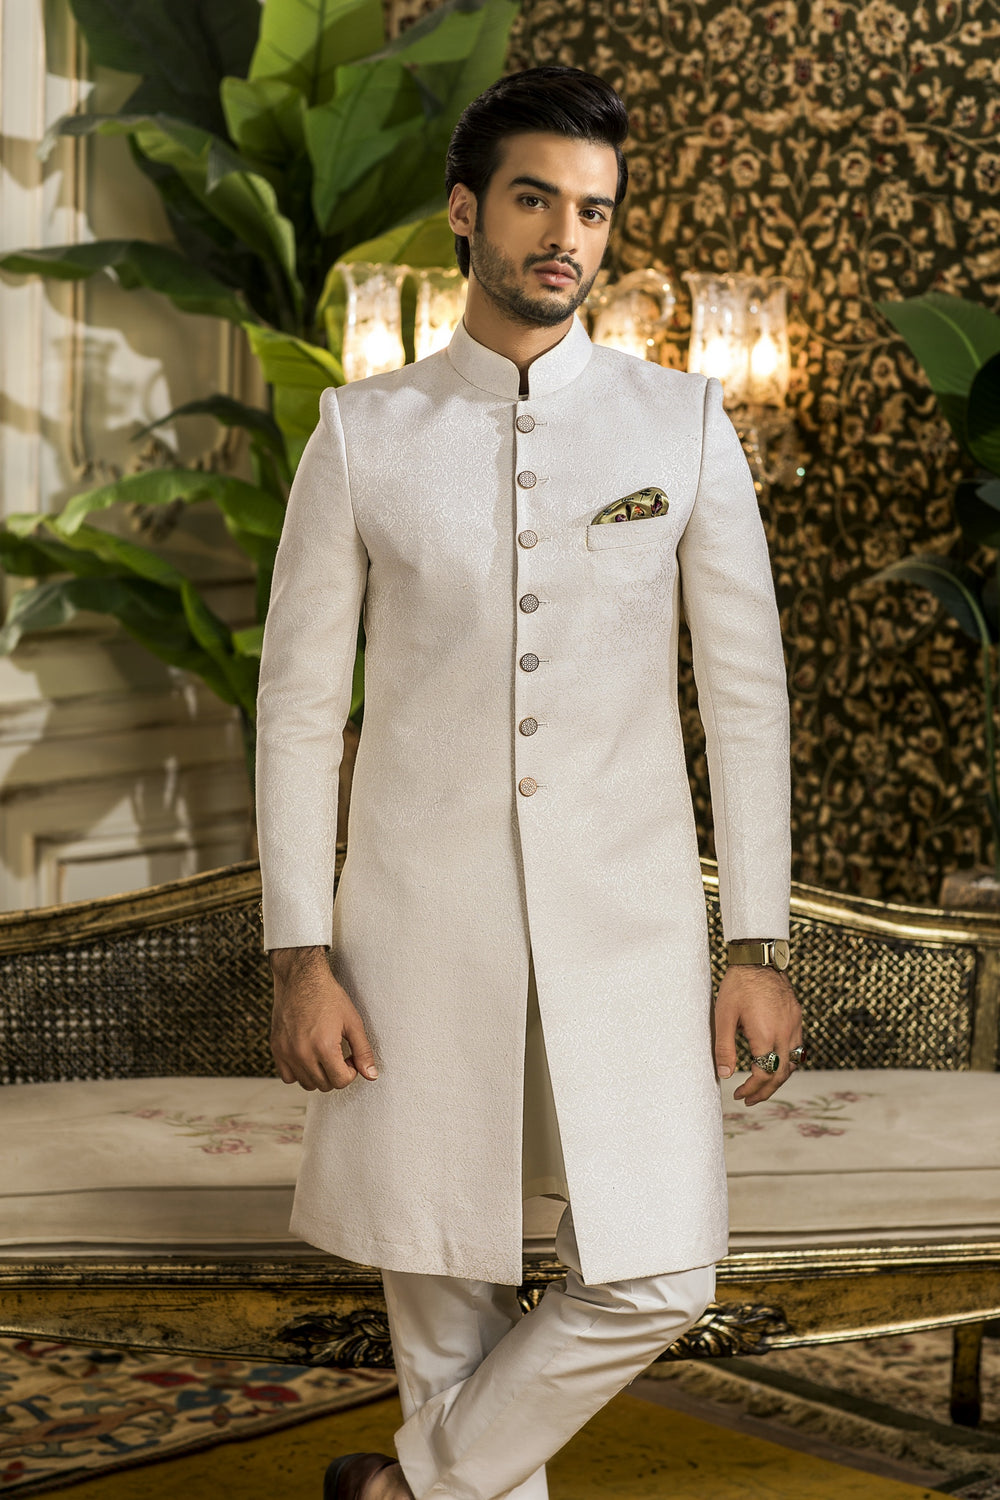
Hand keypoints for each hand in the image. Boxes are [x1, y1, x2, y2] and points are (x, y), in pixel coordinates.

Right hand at [269, 946, 378, 1091]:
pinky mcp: (276, 1049)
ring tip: (324, 1054)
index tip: (350, 1057)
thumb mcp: (352, 1022)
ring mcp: (286, 1052)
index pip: (341, 1081)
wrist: (301, 978)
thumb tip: (371, 1075)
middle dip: (336, 1073)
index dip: (351, 1071)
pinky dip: (299, 1072)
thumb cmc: (327, 996)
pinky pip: (288, 1076)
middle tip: (339, 1054)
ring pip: (306, 1083)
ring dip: (318, 1075)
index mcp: (324, 1047)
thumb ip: (363, 1051)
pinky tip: (308, 1056)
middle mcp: (302, 1053)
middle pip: (324, 1085)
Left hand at [712, 965, 801, 1105]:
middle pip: (781, 1074)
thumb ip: (724, 1048)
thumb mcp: (724, 1017)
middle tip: (749, 1099)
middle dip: (766, 1091)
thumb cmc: (738, 986)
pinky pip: (797, 1048)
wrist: (758, 958)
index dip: (752, 1089)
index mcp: (766, 1035)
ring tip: (761, 1087)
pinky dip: (786, 1062)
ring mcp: (794, 1025)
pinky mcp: (797, 1017)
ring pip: (792, 1063)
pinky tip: (774, 1063)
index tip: (739, 1094)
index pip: (764, 1075)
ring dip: (778, 1078)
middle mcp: (785, 1033)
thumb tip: (724, 1075)